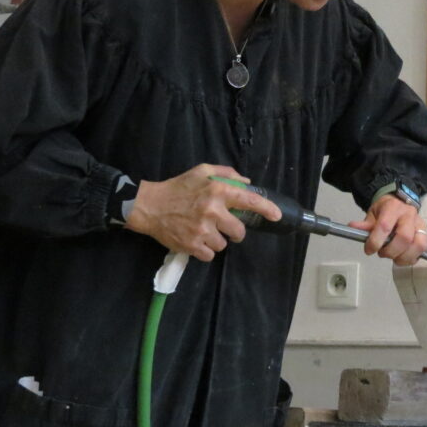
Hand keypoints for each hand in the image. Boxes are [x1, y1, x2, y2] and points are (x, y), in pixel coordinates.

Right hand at [124, 164, 280, 261]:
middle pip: (239, 232)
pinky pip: (210, 255)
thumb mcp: (200, 171)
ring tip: (203, 231)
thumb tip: (247, 182)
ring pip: (223, 245)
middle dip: (234, 232)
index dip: (266, 209)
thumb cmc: (178, 187)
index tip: (277, 216)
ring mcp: (202, 230)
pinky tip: (196, 241)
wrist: (150, 206)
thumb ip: (226, 173)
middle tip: (223, 226)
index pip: (249, 200)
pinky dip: (205, 251)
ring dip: (217, 240)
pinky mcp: (192, 245)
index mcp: (218, 190)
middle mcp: (213, 211)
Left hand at [347, 195, 426, 266]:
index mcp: (393, 207)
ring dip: (404, 257)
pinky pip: (422, 250)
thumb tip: (352, 227)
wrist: (399, 203)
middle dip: (391, 251)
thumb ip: (365, 224)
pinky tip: (402, 257)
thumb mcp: (372, 213)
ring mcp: (419, 224)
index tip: (369, 250)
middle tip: (382, 253)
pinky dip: (412, 258)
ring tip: (394, 258)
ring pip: (418, 245)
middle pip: (404, 237)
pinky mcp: (425, 233)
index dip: (376, 241)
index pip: (385, 226)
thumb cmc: (384, 210)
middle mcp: (409, 215)